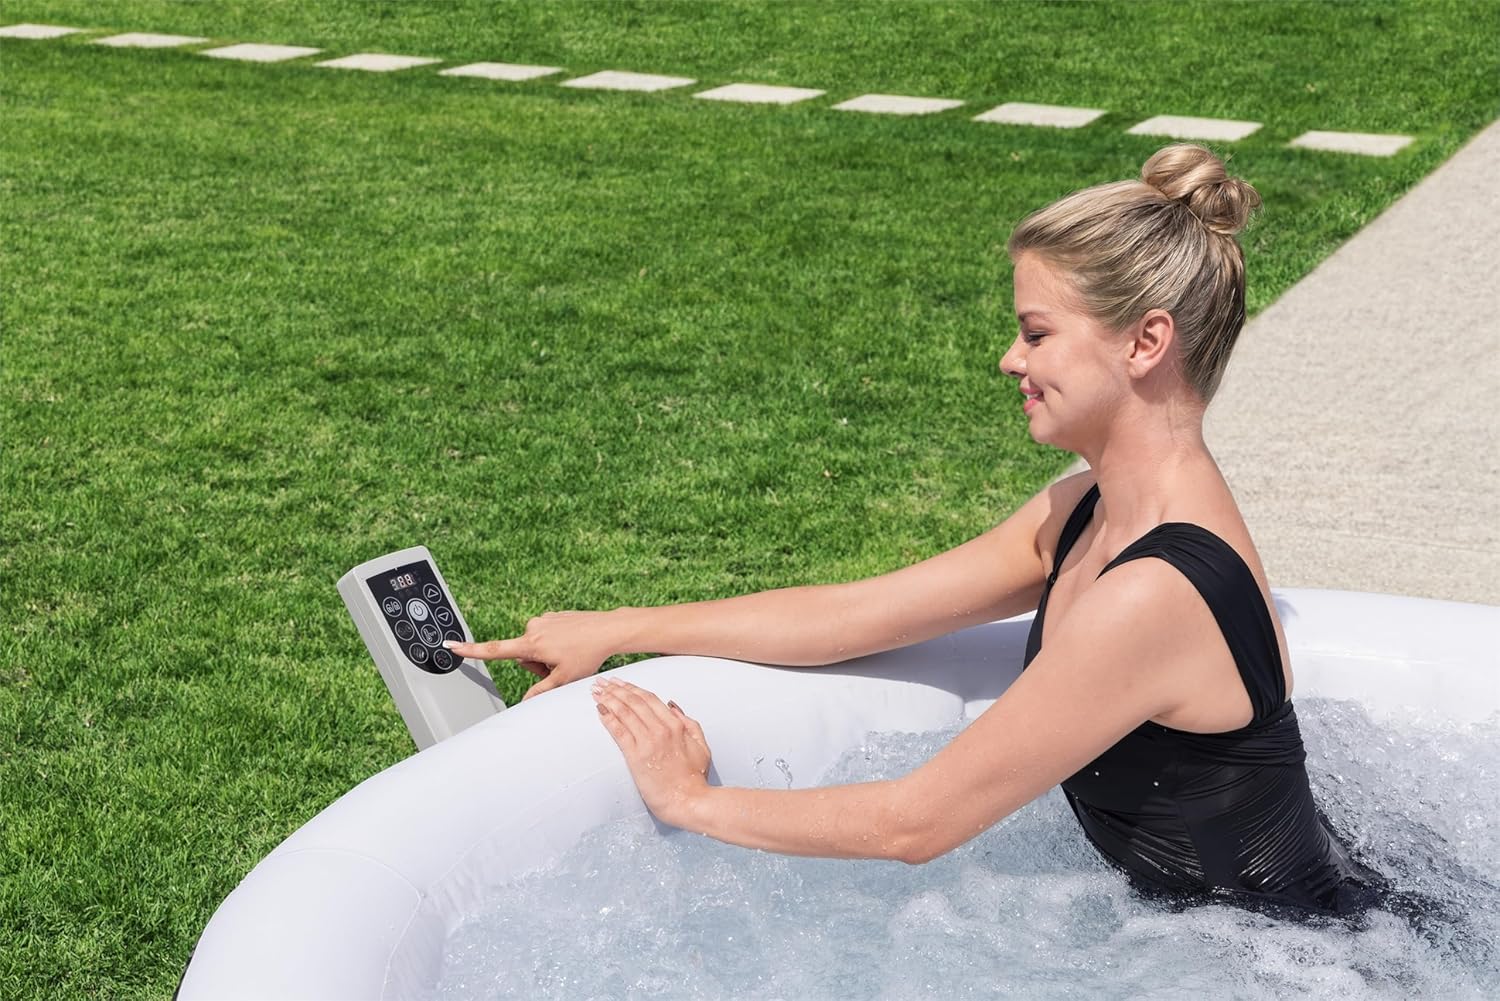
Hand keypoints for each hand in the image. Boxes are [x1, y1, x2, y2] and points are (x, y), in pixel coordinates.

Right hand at [446, 610, 615, 700]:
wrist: (608, 629)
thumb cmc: (588, 653)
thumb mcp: (563, 679)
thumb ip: (540, 692)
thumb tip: (525, 703)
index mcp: (531, 644)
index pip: (494, 650)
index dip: (471, 650)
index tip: (451, 646)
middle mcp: (532, 628)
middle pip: (521, 654)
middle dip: (536, 663)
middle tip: (559, 664)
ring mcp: (542, 620)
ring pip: (533, 645)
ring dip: (546, 653)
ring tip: (568, 653)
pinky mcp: (551, 615)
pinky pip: (544, 634)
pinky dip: (554, 641)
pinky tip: (571, 643)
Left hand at [591, 678, 711, 826]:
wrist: (689, 801)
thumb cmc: (695, 778)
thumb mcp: (701, 746)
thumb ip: (690, 724)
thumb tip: (672, 706)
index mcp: (676, 725)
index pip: (649, 698)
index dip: (631, 688)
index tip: (619, 682)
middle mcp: (661, 729)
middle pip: (633, 702)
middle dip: (615, 689)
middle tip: (601, 682)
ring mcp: (648, 742)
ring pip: (624, 713)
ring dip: (608, 699)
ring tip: (595, 691)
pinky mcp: (636, 757)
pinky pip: (619, 732)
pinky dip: (608, 718)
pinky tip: (599, 710)